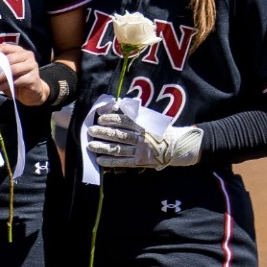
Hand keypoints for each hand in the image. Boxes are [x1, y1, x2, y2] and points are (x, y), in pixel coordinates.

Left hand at [0, 42, 48, 105]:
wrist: (32, 93)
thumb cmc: (17, 80)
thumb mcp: (7, 72)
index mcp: (19, 51)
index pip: (5, 47)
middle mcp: (27, 56)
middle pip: (9, 59)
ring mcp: (32, 66)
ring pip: (13, 70)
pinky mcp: (33, 78)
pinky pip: (16, 81)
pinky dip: (4, 85)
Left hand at [87, 111, 203, 169]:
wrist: (177, 147)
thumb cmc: (161, 130)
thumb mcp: (151, 118)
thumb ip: (135, 112)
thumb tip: (117, 104)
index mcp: (144, 125)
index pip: (125, 121)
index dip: (111, 119)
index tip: (100, 118)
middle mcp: (141, 138)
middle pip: (119, 135)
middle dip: (103, 133)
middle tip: (91, 131)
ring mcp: (140, 151)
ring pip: (118, 149)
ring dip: (102, 147)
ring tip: (90, 145)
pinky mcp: (139, 161)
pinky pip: (123, 162)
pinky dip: (110, 161)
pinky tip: (99, 160)